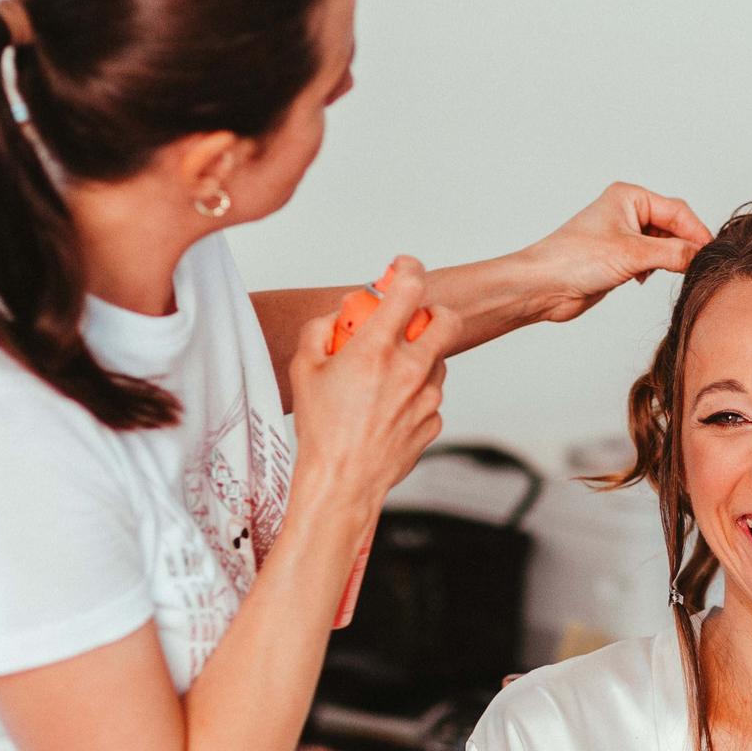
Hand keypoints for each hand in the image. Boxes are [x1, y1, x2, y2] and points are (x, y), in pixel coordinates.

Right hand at [288, 257, 456, 521]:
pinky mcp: (434, 421)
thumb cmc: (321, 429)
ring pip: (439, 359)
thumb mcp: (304, 369)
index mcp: (376, 349)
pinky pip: (431, 395)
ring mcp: (427, 397)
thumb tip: (338, 317)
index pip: (408, 288)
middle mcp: (410, 369)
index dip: (408, 269)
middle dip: (433, 312)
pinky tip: (388, 408)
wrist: (342, 482)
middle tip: (412, 321)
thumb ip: (320, 331)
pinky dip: (415, 393)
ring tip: (386, 376)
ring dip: (420, 357)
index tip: (402, 269)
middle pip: (447, 319)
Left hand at [515, 182, 713, 325]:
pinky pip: (651, 260)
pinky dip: (655, 270)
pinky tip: (642, 280)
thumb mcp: (632, 254)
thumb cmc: (575, 259)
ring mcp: (624, 235)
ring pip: (664, 245)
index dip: (696, 232)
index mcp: (630, 197)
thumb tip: (701, 256)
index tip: (710, 254)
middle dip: (683, 247)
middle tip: (694, 268)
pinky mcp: (619, 257)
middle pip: (673, 226)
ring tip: (664, 273)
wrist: (544, 286)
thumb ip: (672, 253)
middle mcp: (628, 211)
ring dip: (668, 260)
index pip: (678, 211)